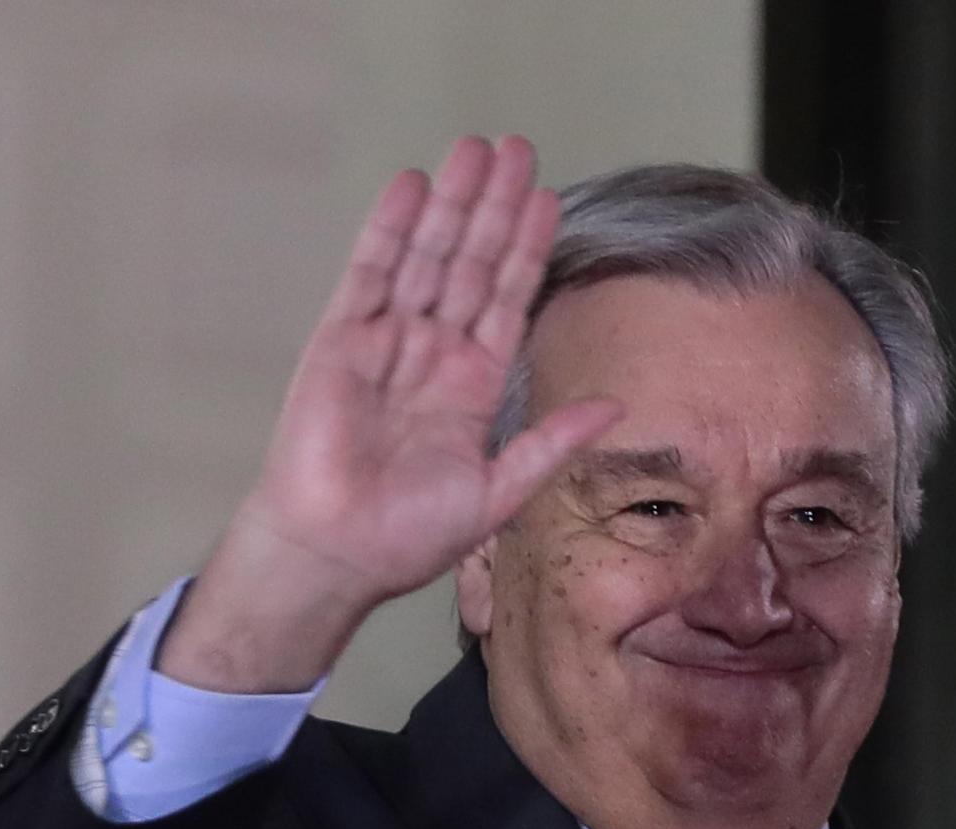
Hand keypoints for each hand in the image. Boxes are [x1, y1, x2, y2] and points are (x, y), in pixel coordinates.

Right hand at [160, 136, 621, 692]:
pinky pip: (370, 274)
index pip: (507, 300)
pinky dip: (392, 229)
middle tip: (516, 148)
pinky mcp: (341, 340)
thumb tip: (615, 407)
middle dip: (494, 207)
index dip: (528, 249)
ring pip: (428, 256)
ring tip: (475, 150)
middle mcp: (433, 353)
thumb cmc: (412, 535)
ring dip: (452, 204)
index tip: (549, 199)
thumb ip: (553, 441)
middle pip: (471, 263)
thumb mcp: (503, 489)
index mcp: (473, 385)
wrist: (340, 552)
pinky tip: (414, 186)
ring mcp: (387, 341)